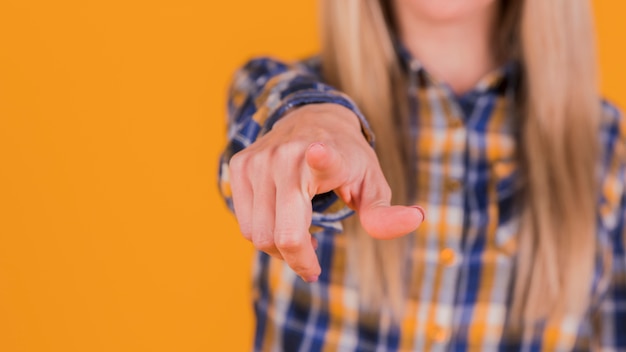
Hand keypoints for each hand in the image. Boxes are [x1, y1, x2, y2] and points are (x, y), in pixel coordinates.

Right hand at [228, 104, 424, 281]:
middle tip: (313, 262)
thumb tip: (416, 219)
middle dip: (299, 259)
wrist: (313, 117)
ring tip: (299, 236)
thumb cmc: (347, 158)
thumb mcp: (372, 184)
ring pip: (258, 235)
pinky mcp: (239, 166)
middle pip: (282, 236)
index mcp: (327, 155)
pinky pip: (245, 224)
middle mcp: (286, 155)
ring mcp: (258, 160)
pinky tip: (280, 222)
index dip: (321, 158)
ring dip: (279, 249)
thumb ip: (385, 213)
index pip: (323, 158)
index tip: (320, 152)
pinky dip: (263, 234)